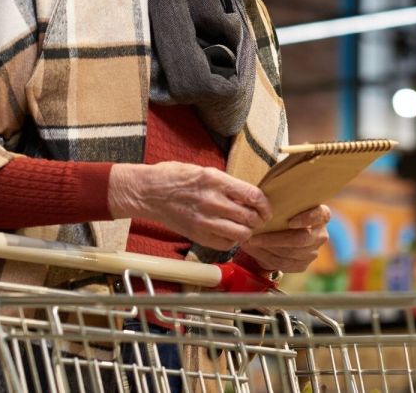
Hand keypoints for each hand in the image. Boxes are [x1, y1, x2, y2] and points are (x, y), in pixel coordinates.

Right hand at [108, 162, 270, 249]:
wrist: (148, 192)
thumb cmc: (174, 177)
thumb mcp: (205, 171)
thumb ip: (227, 184)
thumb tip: (249, 196)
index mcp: (216, 180)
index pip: (253, 195)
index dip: (265, 205)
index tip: (266, 209)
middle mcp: (212, 201)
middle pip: (250, 218)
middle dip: (259, 220)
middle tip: (258, 220)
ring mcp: (204, 220)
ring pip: (240, 234)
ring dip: (247, 233)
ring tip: (245, 228)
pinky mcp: (197, 235)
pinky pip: (225, 245)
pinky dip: (231, 241)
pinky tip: (228, 234)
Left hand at [241, 205, 330, 272]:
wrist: (282, 234)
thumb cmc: (283, 214)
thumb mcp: (284, 206)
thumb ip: (279, 204)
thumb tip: (260, 205)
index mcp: (322, 215)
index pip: (321, 215)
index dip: (307, 219)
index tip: (291, 222)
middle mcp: (320, 234)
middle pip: (301, 239)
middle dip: (275, 239)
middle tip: (254, 236)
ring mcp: (313, 252)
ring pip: (290, 253)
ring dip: (267, 249)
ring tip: (250, 242)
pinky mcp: (303, 265)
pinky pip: (284, 264)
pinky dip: (266, 258)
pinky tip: (255, 250)